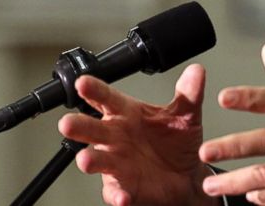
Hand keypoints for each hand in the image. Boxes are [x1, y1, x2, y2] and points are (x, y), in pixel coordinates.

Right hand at [58, 64, 216, 205]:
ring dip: (90, 159)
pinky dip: (117, 194)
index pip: (107, 98)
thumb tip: (196, 72)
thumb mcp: (186, 115)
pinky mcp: (123, 187)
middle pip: (92, 128)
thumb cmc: (176, 142)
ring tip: (86, 159)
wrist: (186, 177)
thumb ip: (188, 94)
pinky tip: (121, 196)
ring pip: (97, 160)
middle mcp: (116, 137)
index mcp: (127, 114)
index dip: (94, 90)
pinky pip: (116, 192)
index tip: (83, 82)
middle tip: (68, 122)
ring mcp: (117, 163)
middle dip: (79, 125)